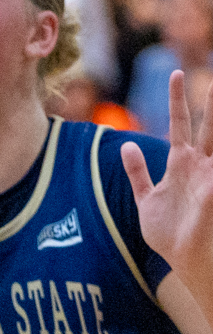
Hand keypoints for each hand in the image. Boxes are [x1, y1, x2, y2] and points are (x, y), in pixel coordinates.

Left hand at [123, 70, 212, 286]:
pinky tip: (195, 154)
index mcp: (181, 164)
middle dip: (208, 102)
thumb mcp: (147, 198)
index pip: (181, 123)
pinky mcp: (211, 194)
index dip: (178, 99)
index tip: (176, 72)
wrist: (183, 261)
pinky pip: (206, 173)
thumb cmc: (169, 232)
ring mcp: (208, 179)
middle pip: (204, 126)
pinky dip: (201, 161)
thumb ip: (137, 171)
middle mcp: (198, 167)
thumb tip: (128, 144)